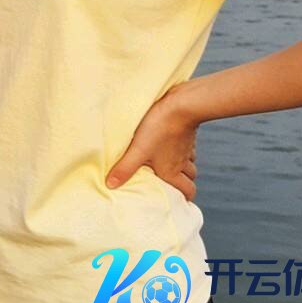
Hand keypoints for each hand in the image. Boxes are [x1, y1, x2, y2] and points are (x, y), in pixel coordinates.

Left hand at [105, 84, 199, 201]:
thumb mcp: (138, 150)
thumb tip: (110, 185)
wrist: (179, 104)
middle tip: (170, 181)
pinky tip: (168, 141)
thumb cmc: (158, 129)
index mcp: (172, 171)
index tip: (177, 199)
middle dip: (183, 181)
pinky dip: (181, 147)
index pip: (188, 191)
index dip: (184, 197)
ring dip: (181, 164)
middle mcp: (182, 161)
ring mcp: (186, 147)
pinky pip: (187, 144)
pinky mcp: (186, 132)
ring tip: (166, 162)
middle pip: (190, 178)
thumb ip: (125, 168)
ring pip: (189, 161)